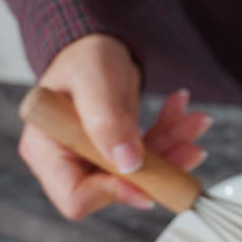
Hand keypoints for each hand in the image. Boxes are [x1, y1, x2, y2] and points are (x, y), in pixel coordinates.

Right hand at [18, 34, 211, 218]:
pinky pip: (152, 156)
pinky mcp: (119, 154)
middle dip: (157, 170)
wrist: (98, 45)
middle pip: (116, 189)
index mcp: (45, 150)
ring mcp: (95, 161)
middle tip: (191, 147)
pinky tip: (182, 113)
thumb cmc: (84, 56)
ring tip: (195, 122)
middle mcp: (68, 163)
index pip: (75, 196)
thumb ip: (106, 120)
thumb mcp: (92, 79)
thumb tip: (128, 165)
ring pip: (143, 175)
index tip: (145, 170)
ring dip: (173, 150)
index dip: (111, 193)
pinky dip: (171, 137)